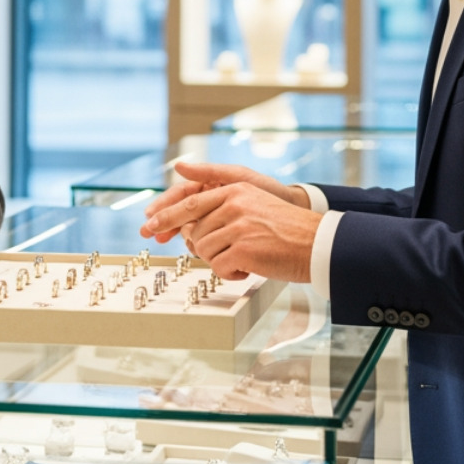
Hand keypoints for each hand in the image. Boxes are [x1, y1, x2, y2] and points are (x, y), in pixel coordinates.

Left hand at [140, 161, 320, 282]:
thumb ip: (222, 207)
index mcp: (235, 189)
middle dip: (204, 247)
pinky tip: (250, 268)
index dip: (166, 215)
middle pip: (195, 231)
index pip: (190, 202)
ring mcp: (238, 225)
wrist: (316, 244)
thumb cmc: (286, 231)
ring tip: (246, 258)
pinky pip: (219, 267)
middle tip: (227, 254)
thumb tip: (189, 226)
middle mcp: (234, 203)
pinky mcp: (243, 248)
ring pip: (205, 250)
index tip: (148, 225)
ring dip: (222, 261)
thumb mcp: (253, 205)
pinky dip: (232, 273)